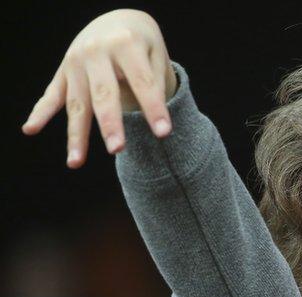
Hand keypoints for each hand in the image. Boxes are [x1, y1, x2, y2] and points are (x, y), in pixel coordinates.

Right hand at [21, 9, 177, 168]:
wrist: (117, 21)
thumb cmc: (143, 45)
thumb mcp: (156, 55)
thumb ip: (155, 84)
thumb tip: (156, 122)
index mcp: (125, 43)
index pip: (142, 82)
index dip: (154, 109)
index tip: (163, 134)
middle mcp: (96, 51)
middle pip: (104, 94)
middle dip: (110, 123)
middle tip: (117, 149)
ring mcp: (75, 62)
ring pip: (77, 104)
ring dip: (76, 134)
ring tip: (76, 162)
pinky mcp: (63, 72)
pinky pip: (51, 95)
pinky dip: (40, 113)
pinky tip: (30, 129)